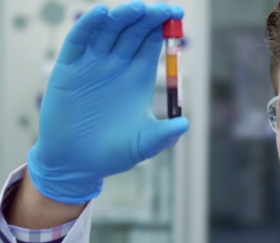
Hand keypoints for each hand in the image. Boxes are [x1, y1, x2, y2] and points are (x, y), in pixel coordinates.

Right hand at [27, 2, 188, 203]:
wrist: (76, 164)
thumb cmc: (114, 154)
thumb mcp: (143, 145)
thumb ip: (163, 135)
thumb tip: (185, 124)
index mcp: (139, 76)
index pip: (152, 41)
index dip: (163, 25)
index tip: (176, 13)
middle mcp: (117, 65)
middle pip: (134, 30)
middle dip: (147, 17)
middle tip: (162, 9)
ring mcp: (92, 64)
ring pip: (108, 30)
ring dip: (122, 16)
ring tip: (137, 8)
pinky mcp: (68, 69)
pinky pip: (79, 41)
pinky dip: (89, 25)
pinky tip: (101, 13)